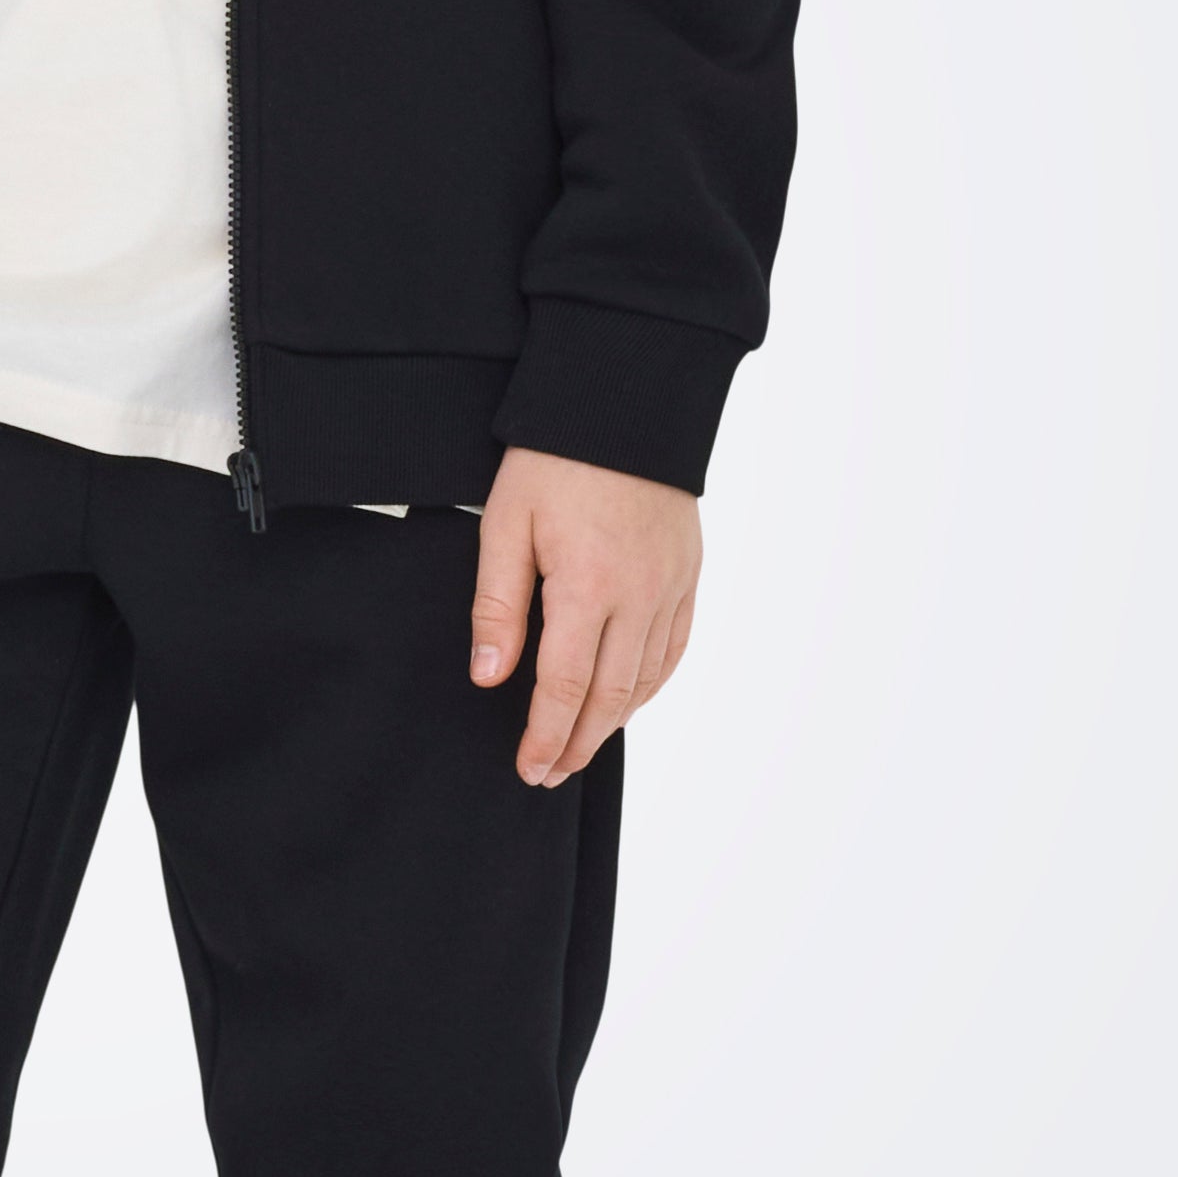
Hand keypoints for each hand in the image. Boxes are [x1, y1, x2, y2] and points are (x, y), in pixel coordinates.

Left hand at [468, 448, 701, 786]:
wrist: (623, 402)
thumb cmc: (554, 457)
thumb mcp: (504, 523)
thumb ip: (497, 605)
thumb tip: (490, 676)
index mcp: (588, 586)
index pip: (566, 686)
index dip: (546, 736)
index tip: (528, 768)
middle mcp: (638, 596)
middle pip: (610, 696)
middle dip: (578, 743)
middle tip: (550, 775)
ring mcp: (670, 586)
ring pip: (646, 678)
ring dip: (613, 722)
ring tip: (581, 748)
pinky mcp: (687, 574)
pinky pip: (675, 647)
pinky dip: (651, 685)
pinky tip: (627, 700)